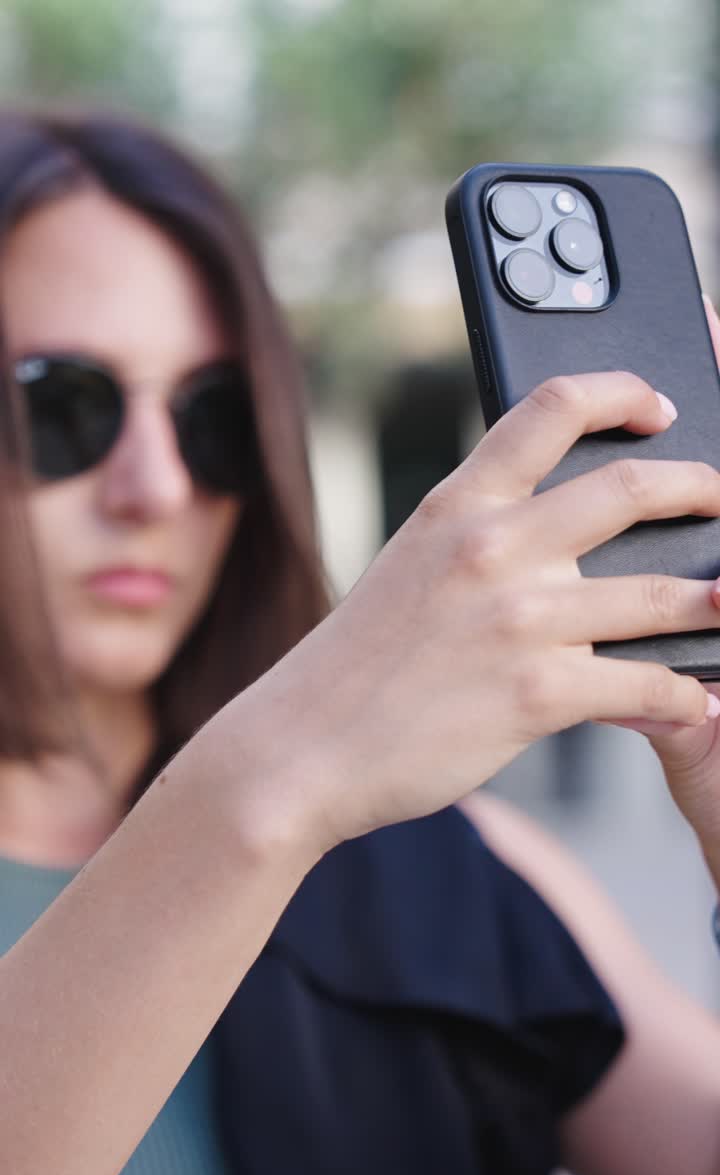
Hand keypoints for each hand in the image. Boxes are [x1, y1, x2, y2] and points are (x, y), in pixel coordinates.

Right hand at [243, 368, 719, 849]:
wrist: (301, 747)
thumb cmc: (355, 667)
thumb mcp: (408, 569)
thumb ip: (475, 541)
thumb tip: (556, 545)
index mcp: (458, 506)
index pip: (549, 409)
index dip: (619, 391)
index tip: (656, 405)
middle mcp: (492, 547)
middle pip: (629, 487)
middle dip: (697, 489)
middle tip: (717, 501)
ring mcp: (518, 618)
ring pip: (658, 595)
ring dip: (712, 601)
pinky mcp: (536, 692)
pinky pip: (643, 686)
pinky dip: (683, 698)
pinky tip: (694, 704)